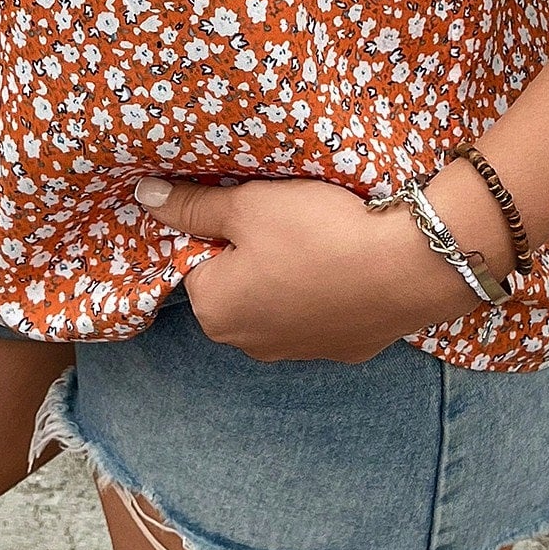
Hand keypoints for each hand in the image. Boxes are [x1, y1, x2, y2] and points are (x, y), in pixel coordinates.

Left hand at [133, 172, 487, 362]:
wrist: (404, 267)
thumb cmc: (315, 231)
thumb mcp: (247, 204)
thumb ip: (194, 205)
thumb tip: (144, 197)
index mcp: (215, 310)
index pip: (195, 257)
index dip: (219, 222)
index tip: (250, 203)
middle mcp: (248, 343)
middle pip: (234, 281)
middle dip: (251, 249)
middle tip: (284, 214)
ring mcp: (297, 352)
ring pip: (277, 299)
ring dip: (287, 270)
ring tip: (319, 234)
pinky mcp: (340, 349)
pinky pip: (317, 310)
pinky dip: (323, 288)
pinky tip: (344, 262)